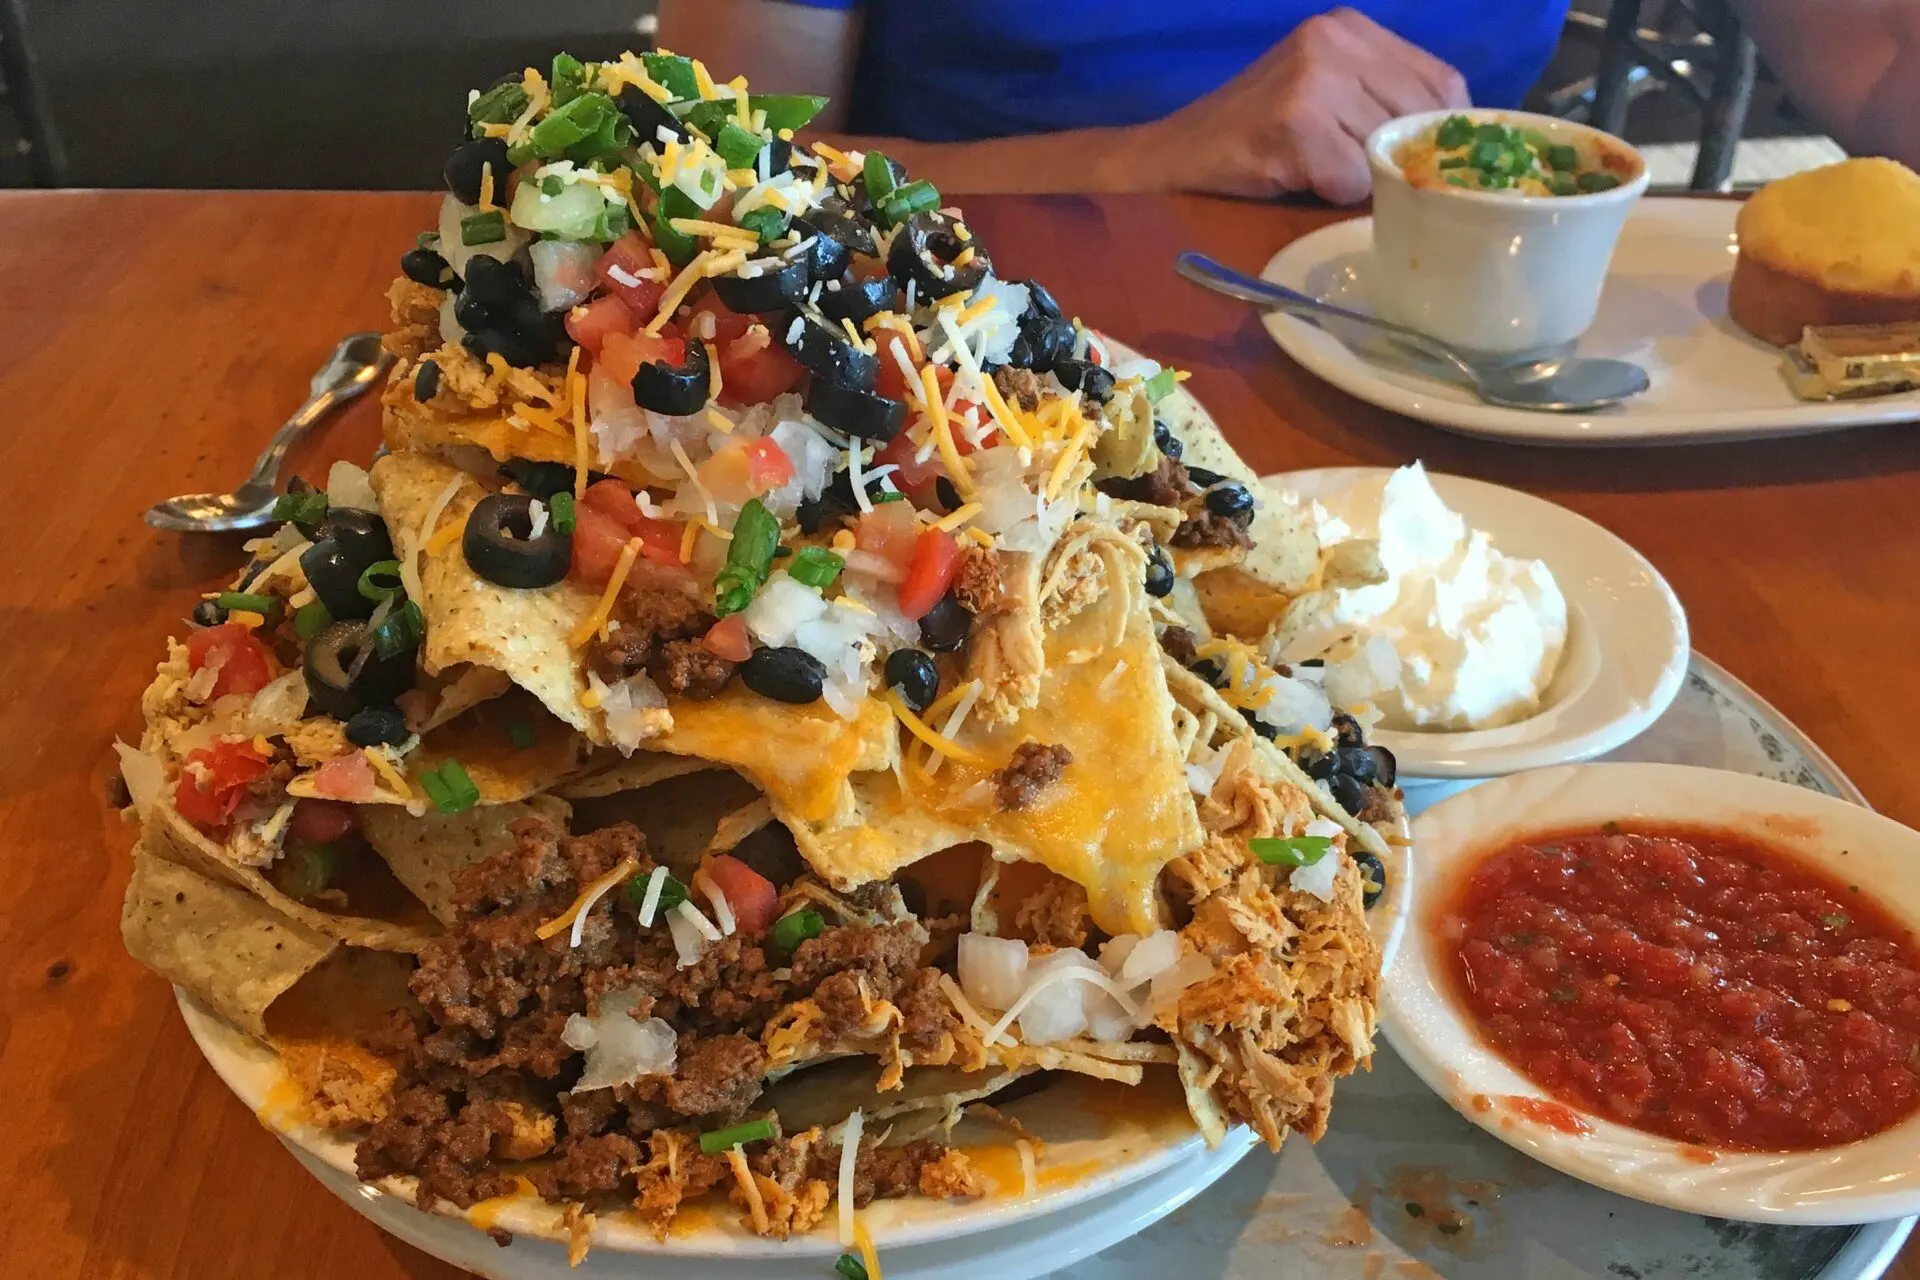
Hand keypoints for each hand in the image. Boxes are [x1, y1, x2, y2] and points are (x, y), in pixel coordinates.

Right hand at [1140, 9, 1469, 203]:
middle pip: (1420, 114)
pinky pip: (1351, 176)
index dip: (1443, 131)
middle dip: (1404, 159)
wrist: (1174, 154)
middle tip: (1376, 182)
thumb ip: (1385, 99)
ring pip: (1386, 149)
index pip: (1442, 80)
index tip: (1429, 164)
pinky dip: (1335, 193)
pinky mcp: (1297, 119)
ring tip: (1322, 172)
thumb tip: (1457, 142)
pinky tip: (1301, 180)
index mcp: (1351, 26)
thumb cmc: (1258, 136)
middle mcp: (1336, 39)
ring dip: (1364, 179)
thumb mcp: (1329, 94)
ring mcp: (1314, 76)